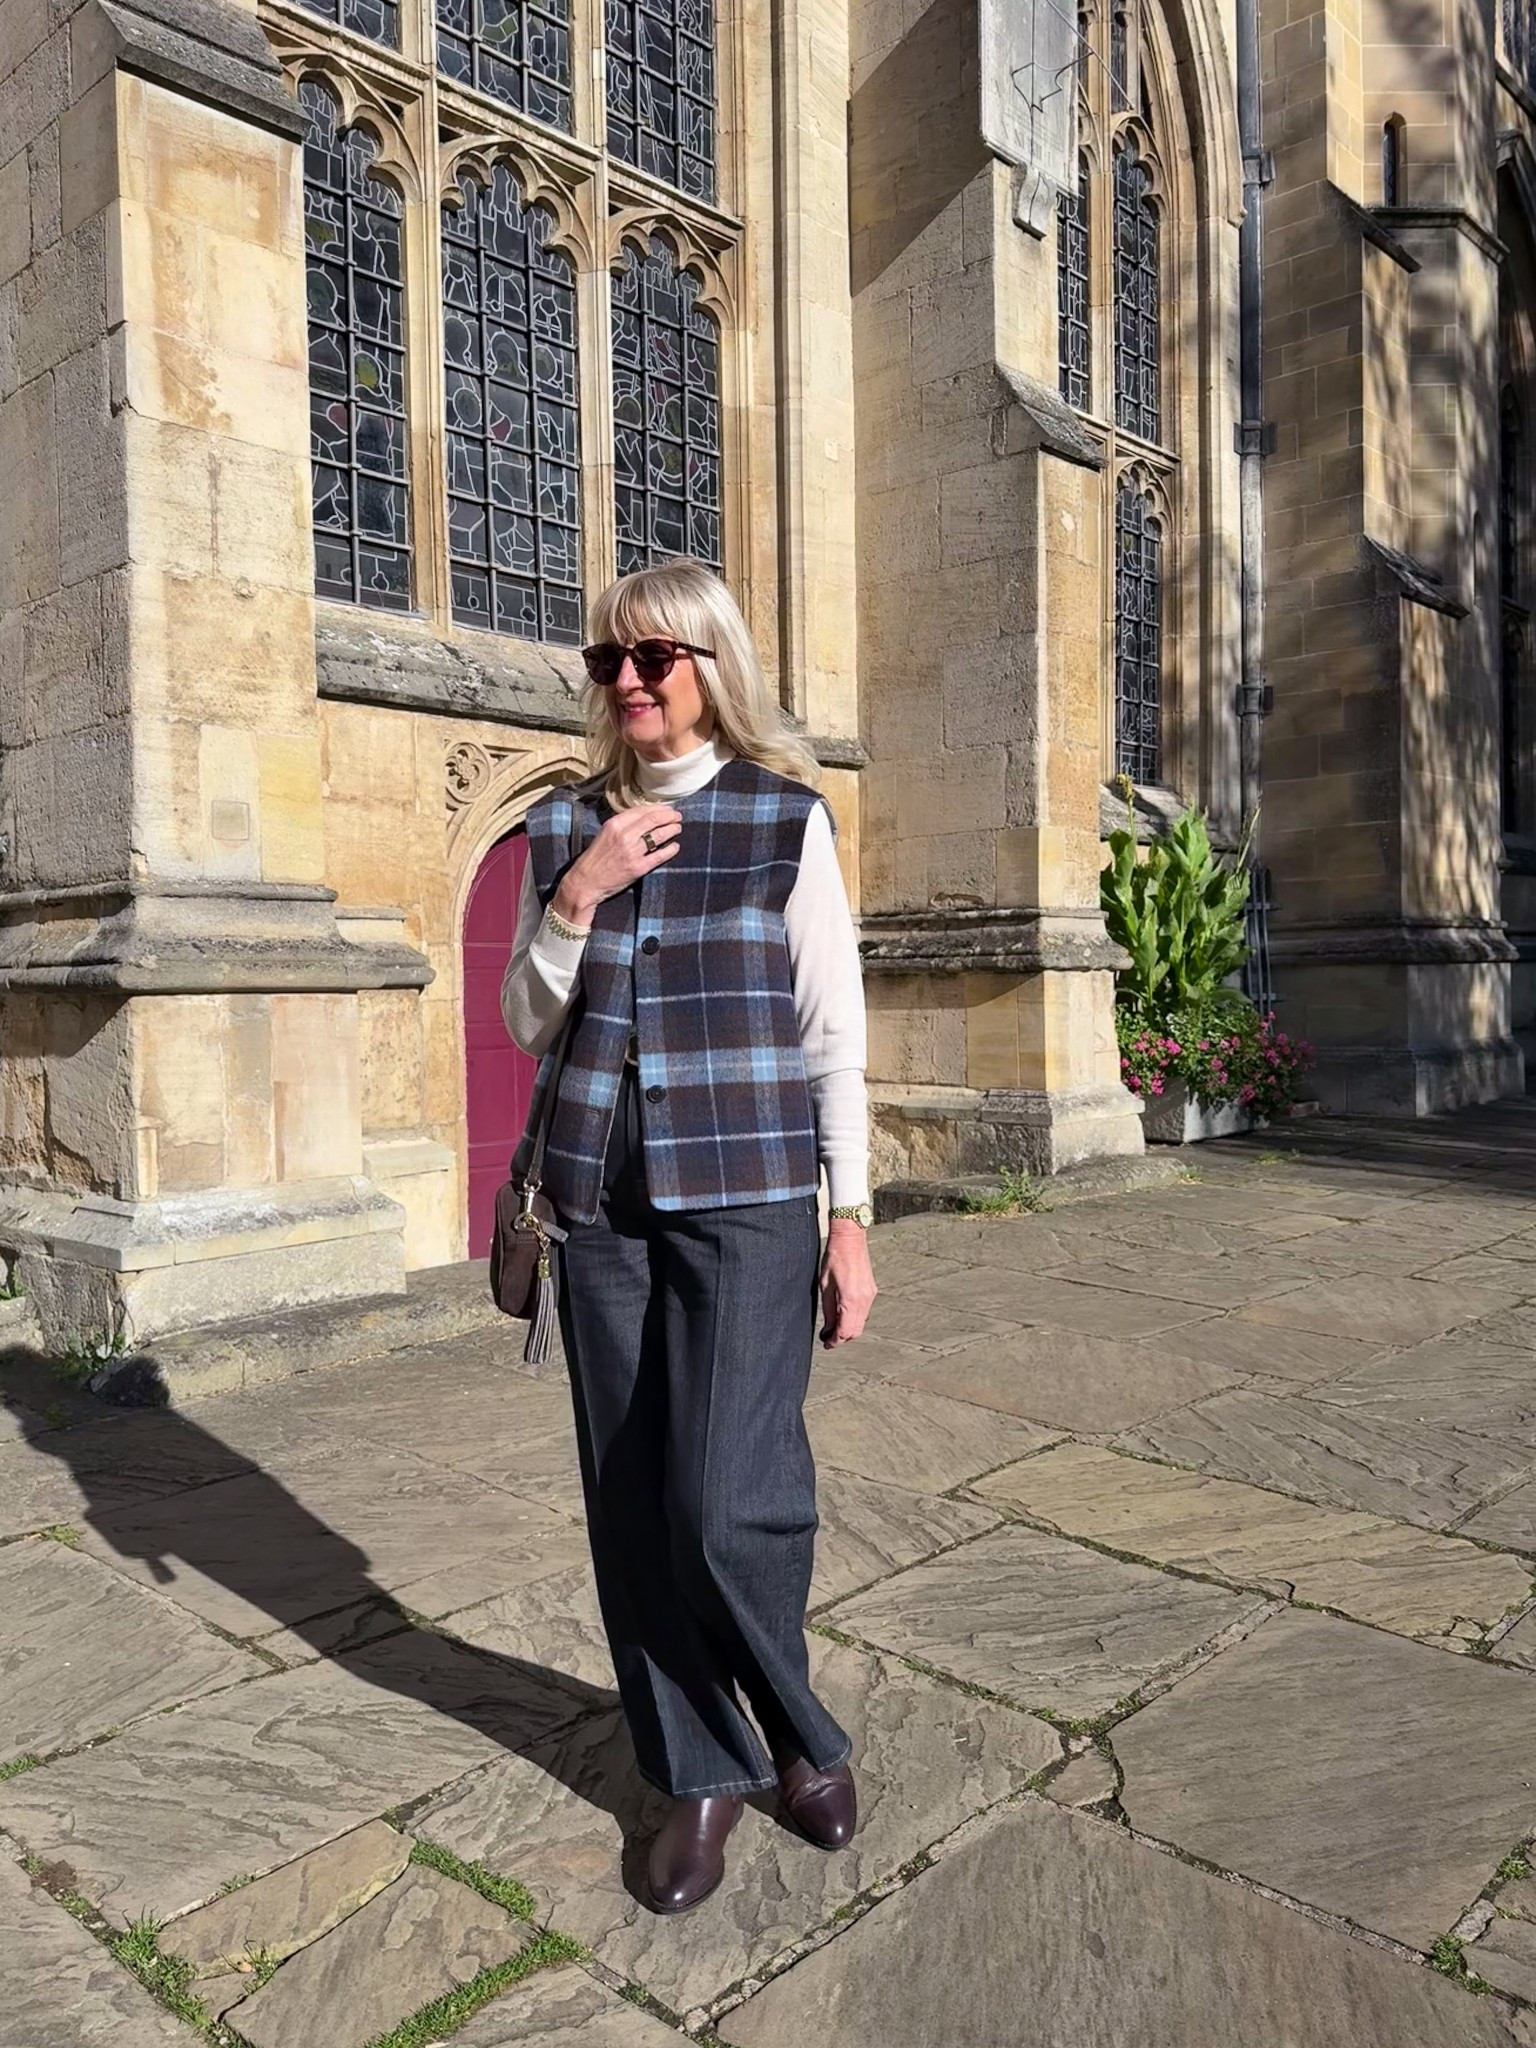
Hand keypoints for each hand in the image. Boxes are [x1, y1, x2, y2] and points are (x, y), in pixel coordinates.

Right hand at [552, 805, 681, 925]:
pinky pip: (660, 855)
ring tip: (678, 828)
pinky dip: (671, 849)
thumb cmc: (595, 858)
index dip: (658, 808)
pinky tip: (675, 846)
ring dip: (672, 830)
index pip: (642, 811)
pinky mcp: (638, 867)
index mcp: (614, 824)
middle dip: (669, 816)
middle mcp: (624, 835)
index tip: (667, 809)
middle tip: (677, 816)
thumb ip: (623, 825)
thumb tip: (644, 818)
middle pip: (653, 820)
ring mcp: (632, 852)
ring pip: (659, 835)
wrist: (586, 881)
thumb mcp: (605, 833)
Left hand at [819, 1221, 876, 1347]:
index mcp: (850, 1300)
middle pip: (856, 1331)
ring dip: (849, 1329)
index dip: (835, 1341)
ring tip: (834, 1326)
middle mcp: (864, 1300)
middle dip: (843, 1338)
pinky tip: (843, 1314)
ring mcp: (870, 1296)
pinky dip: (855, 1318)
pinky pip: (864, 1312)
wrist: (850, 1239)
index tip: (827, 1344)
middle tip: (829, 1338)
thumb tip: (828, 1329)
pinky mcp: (871, 1290)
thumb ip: (828, 1310)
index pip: (845, 1331)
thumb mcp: (825, 1286)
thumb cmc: (834, 1258)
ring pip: (861, 1323)